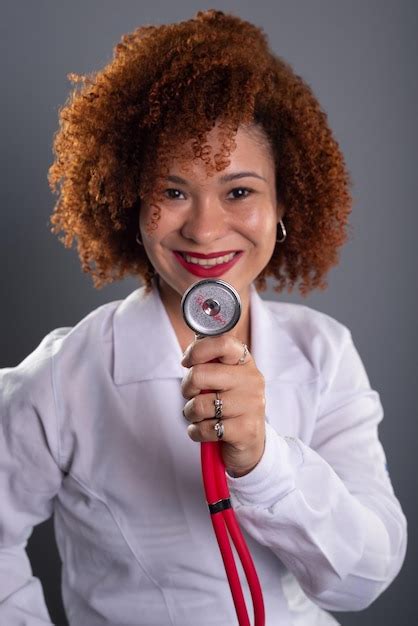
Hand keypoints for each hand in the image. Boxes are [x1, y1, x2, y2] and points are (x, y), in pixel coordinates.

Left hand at [180, 335, 265, 476]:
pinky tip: (204, 431)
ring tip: (200, 416)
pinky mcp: (246, 430)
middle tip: (191, 395)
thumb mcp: (223, 379)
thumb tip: (189, 353)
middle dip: (186, 388)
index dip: (197, 350)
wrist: (250, 443)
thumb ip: (208, 363)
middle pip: (200, 374)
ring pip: (199, 405)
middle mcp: (251, 380)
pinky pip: (205, 428)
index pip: (223, 343)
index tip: (187, 362)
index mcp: (244, 362)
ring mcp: (251, 405)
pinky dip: (196, 432)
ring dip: (191, 414)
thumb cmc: (229, 406)